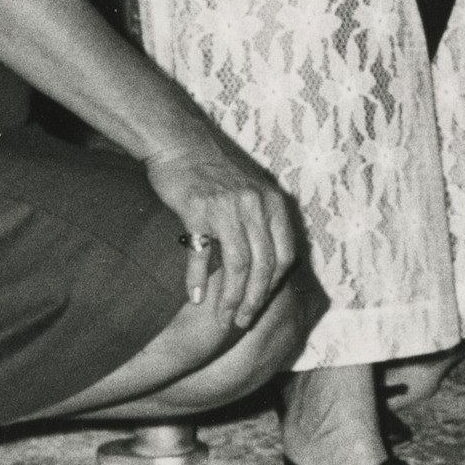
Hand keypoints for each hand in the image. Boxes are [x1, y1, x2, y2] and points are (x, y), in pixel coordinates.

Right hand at [143, 129, 302, 334]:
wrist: (180, 142)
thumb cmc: (213, 171)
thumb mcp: (249, 191)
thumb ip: (260, 221)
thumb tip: (265, 264)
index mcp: (272, 202)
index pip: (285, 255)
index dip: (274, 285)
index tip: (261, 304)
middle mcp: (256, 205)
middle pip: (264, 266)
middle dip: (255, 300)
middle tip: (242, 322)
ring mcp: (228, 207)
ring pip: (239, 266)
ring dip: (231, 298)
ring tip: (223, 318)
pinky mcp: (198, 210)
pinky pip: (202, 253)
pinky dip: (198, 279)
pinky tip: (195, 297)